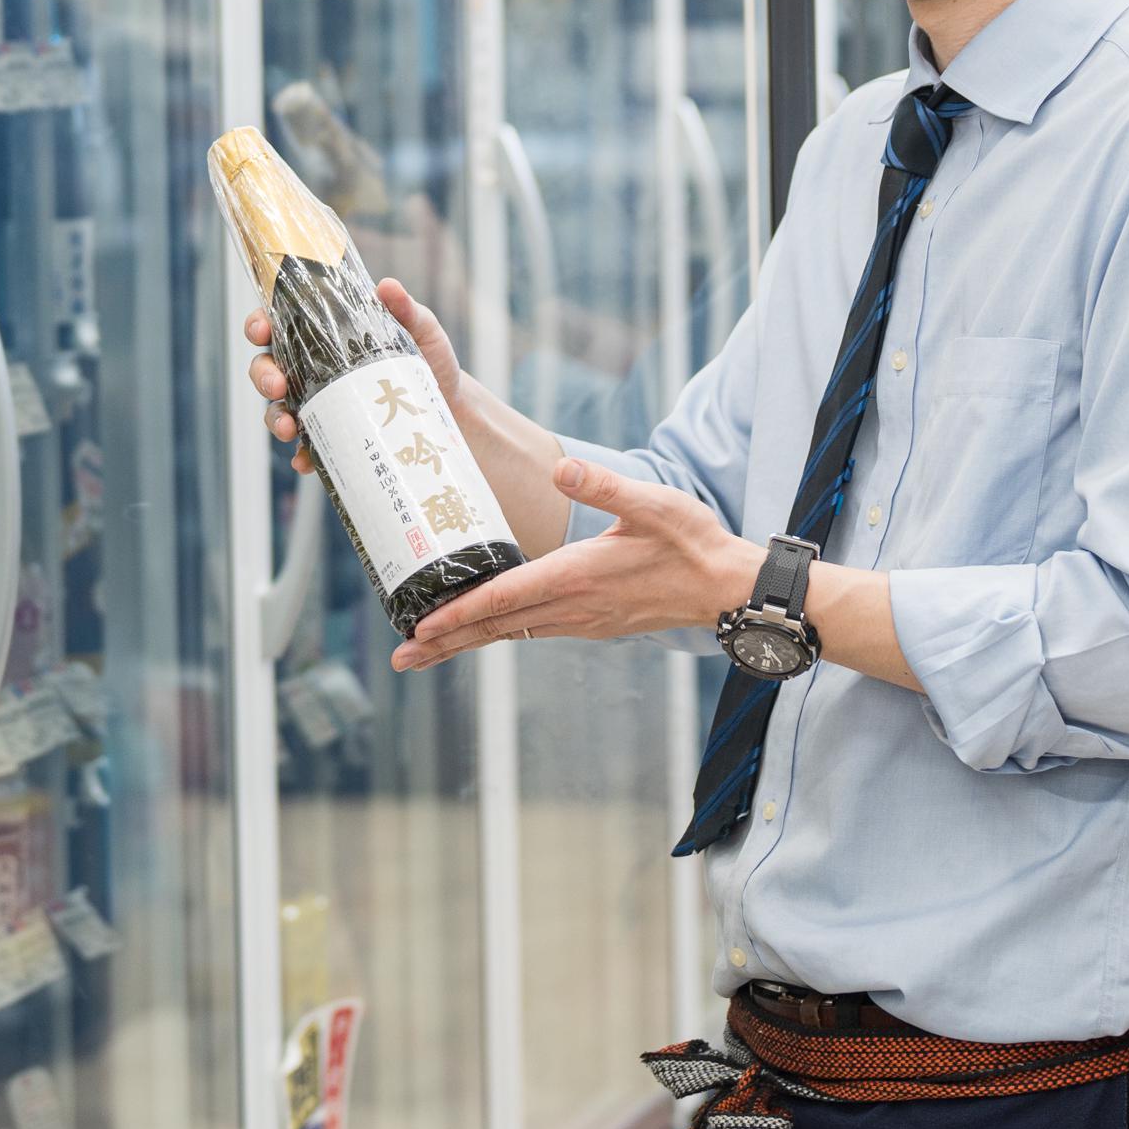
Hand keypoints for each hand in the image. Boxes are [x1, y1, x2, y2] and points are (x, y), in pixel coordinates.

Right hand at [243, 276, 471, 477]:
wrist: (451, 407)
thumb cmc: (430, 360)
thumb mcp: (422, 329)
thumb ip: (405, 309)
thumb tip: (386, 287)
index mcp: (325, 335)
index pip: (279, 324)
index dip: (260, 325)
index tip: (261, 331)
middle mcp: (313, 369)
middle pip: (267, 368)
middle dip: (262, 375)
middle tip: (276, 384)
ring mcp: (320, 404)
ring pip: (277, 409)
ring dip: (274, 418)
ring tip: (288, 427)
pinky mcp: (333, 436)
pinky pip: (306, 447)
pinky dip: (301, 454)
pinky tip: (304, 459)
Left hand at [390, 458, 756, 670]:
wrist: (728, 589)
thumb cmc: (693, 543)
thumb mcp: (653, 503)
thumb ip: (605, 486)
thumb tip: (562, 469)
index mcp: (578, 576)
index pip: (505, 598)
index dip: (459, 613)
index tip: (420, 627)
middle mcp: (573, 607)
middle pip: (496, 627)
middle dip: (445, 642)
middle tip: (399, 659)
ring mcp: (582, 621)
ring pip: (511, 634)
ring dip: (466, 642)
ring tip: (425, 651)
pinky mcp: (592, 623)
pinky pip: (532, 632)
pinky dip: (498, 633)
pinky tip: (483, 630)